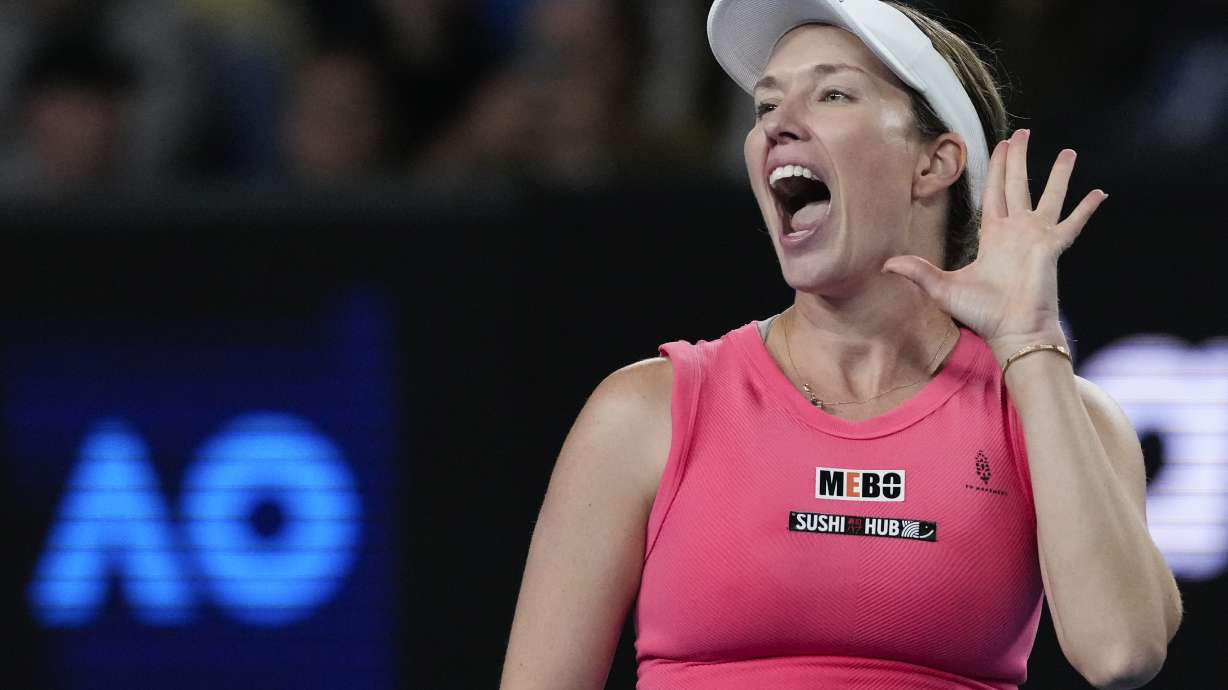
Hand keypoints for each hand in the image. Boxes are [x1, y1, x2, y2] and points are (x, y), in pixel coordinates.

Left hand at [881, 128, 1107, 363]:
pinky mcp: (1053, 248)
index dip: (996, 170)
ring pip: (1049, 196)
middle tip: (1023, 133)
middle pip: (1017, 185)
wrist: (1012, 331)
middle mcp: (1016, 231)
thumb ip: (917, 272)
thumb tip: (885, 264)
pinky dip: (1086, 208)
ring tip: (1067, 152)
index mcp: (993, 236)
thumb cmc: (982, 314)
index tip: (1000, 147)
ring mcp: (1037, 237)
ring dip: (1058, 175)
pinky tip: (1099, 192)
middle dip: (1018, 159)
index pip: (994, 194)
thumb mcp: (942, 288)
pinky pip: (1072, 223)